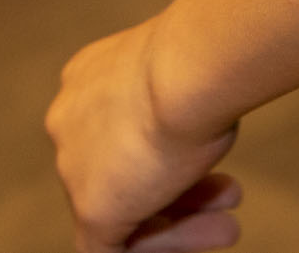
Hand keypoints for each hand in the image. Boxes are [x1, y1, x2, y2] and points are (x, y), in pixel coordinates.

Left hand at [48, 22, 243, 252]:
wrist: (185, 69)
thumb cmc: (195, 63)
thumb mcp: (184, 75)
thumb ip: (175, 100)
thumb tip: (202, 115)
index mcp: (87, 81)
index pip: (117, 130)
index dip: (165, 151)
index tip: (203, 156)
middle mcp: (70, 120)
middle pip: (120, 171)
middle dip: (181, 189)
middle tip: (229, 195)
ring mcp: (74, 167)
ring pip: (123, 210)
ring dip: (180, 222)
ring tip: (229, 229)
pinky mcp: (90, 210)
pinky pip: (110, 248)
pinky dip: (155, 249)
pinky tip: (189, 247)